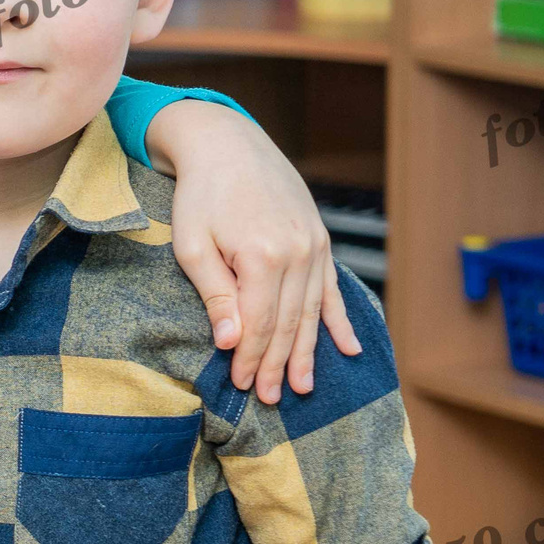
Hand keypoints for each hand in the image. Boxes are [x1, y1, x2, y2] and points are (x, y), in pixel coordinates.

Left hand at [148, 103, 358, 402]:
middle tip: (272, 399)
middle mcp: (297, 253)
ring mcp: (313, 246)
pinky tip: (349, 348)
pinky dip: (339, 320)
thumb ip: (215, 295)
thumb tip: (232, 343)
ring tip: (304, 387)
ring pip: (312, 311)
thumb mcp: (193, 245)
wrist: (227, 144)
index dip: (253, 358)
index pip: (260, 324)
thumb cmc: (200, 195)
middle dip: (280, 364)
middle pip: (289, 323)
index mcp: (262, 256)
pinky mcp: (319, 240)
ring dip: (308, 352)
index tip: (243, 387)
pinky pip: (331, 289)